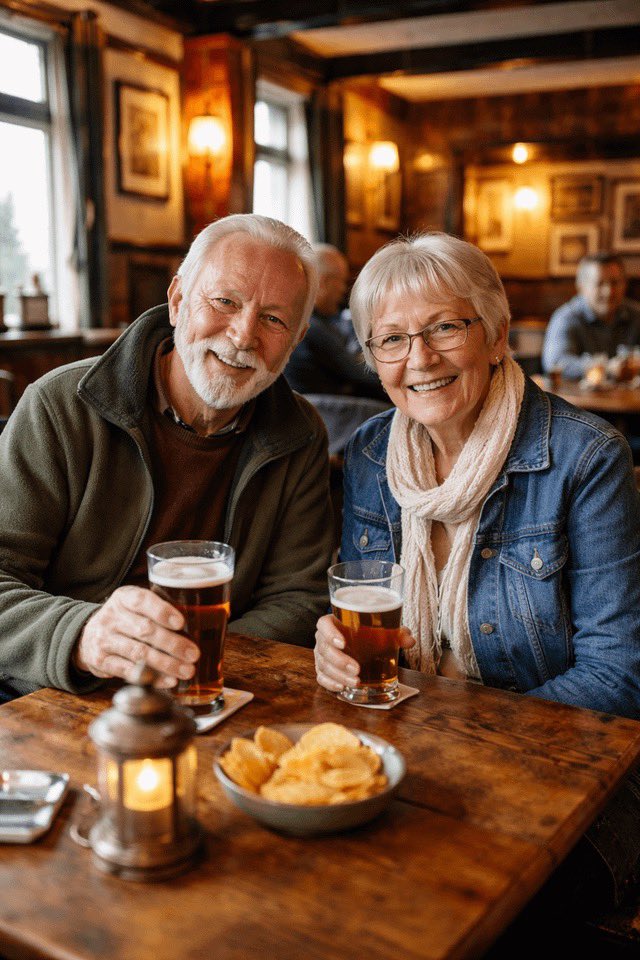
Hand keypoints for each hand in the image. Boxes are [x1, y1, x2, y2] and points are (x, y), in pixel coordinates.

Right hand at [74, 586, 198, 687]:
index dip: (162, 612)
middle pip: (144, 630)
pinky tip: (168, 681)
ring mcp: (104, 639)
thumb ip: (158, 610)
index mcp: (123, 598)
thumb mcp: (135, 606)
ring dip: (166, 664)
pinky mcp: (101, 661)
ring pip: (138, 653)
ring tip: (186, 670)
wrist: (87, 636)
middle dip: (172, 644)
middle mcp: (111, 617)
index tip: (180, 623)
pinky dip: (151, 677)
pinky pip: (128, 671)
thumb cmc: (125, 620)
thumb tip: (198, 623)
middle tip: (193, 654)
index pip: (142, 600)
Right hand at [314, 614, 415, 691]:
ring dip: (338, 675)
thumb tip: (410, 640)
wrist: (364, 645)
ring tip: (356, 682)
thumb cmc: (370, 635)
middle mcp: (323, 639)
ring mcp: (322, 656)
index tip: (343, 643)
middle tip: (356, 669)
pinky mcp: (323, 670)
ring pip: (323, 665)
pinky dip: (330, 683)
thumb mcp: (384, 631)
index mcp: (334, 623)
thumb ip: (397, 633)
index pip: (323, 625)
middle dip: (339, 661)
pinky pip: (321, 678)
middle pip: (324, 649)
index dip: (329, 633)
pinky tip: (342, 687)